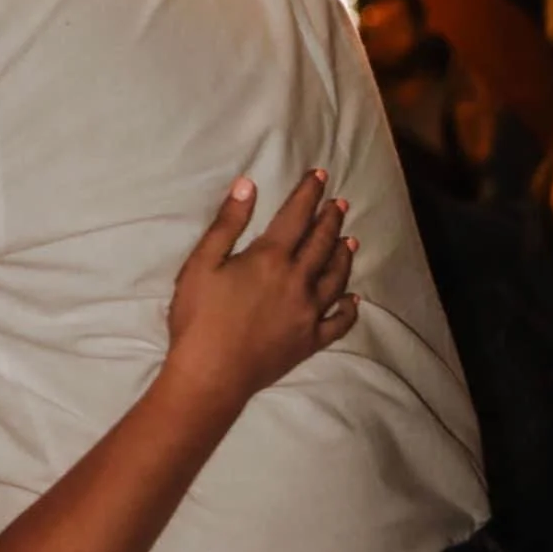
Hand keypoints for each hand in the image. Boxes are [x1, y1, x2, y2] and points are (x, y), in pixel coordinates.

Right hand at [167, 172, 357, 404]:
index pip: (296, 216)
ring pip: (335, 277)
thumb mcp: (201, 264)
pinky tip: (353, 299)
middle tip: (339, 203)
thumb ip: (227, 224)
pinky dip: (349, 308)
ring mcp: (308, 313)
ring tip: (350, 240)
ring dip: (343, 256)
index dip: (308, 194)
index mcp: (270, 258)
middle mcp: (297, 281)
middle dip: (331, 219)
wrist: (211, 375)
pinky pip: (338, 322)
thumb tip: (248, 185)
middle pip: (321, 243)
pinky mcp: (310, 341)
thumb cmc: (199, 318)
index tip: (320, 176)